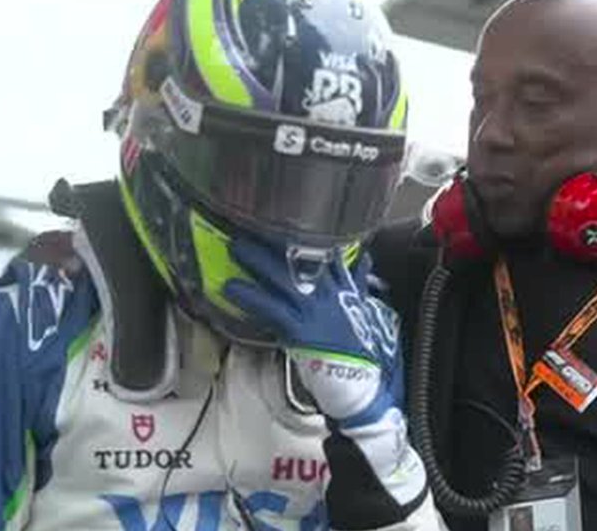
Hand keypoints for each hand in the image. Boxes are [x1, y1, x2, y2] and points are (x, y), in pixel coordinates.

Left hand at [225, 237, 400, 422]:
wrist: (360, 382)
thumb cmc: (358, 347)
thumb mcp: (362, 308)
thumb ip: (357, 280)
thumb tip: (364, 257)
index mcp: (343, 285)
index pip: (324, 251)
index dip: (306, 233)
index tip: (287, 214)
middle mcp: (328, 292)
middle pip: (299, 259)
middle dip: (274, 241)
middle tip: (251, 221)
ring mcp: (314, 310)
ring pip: (284, 278)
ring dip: (258, 261)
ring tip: (235, 246)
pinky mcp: (301, 330)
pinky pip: (272, 308)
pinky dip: (251, 296)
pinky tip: (232, 288)